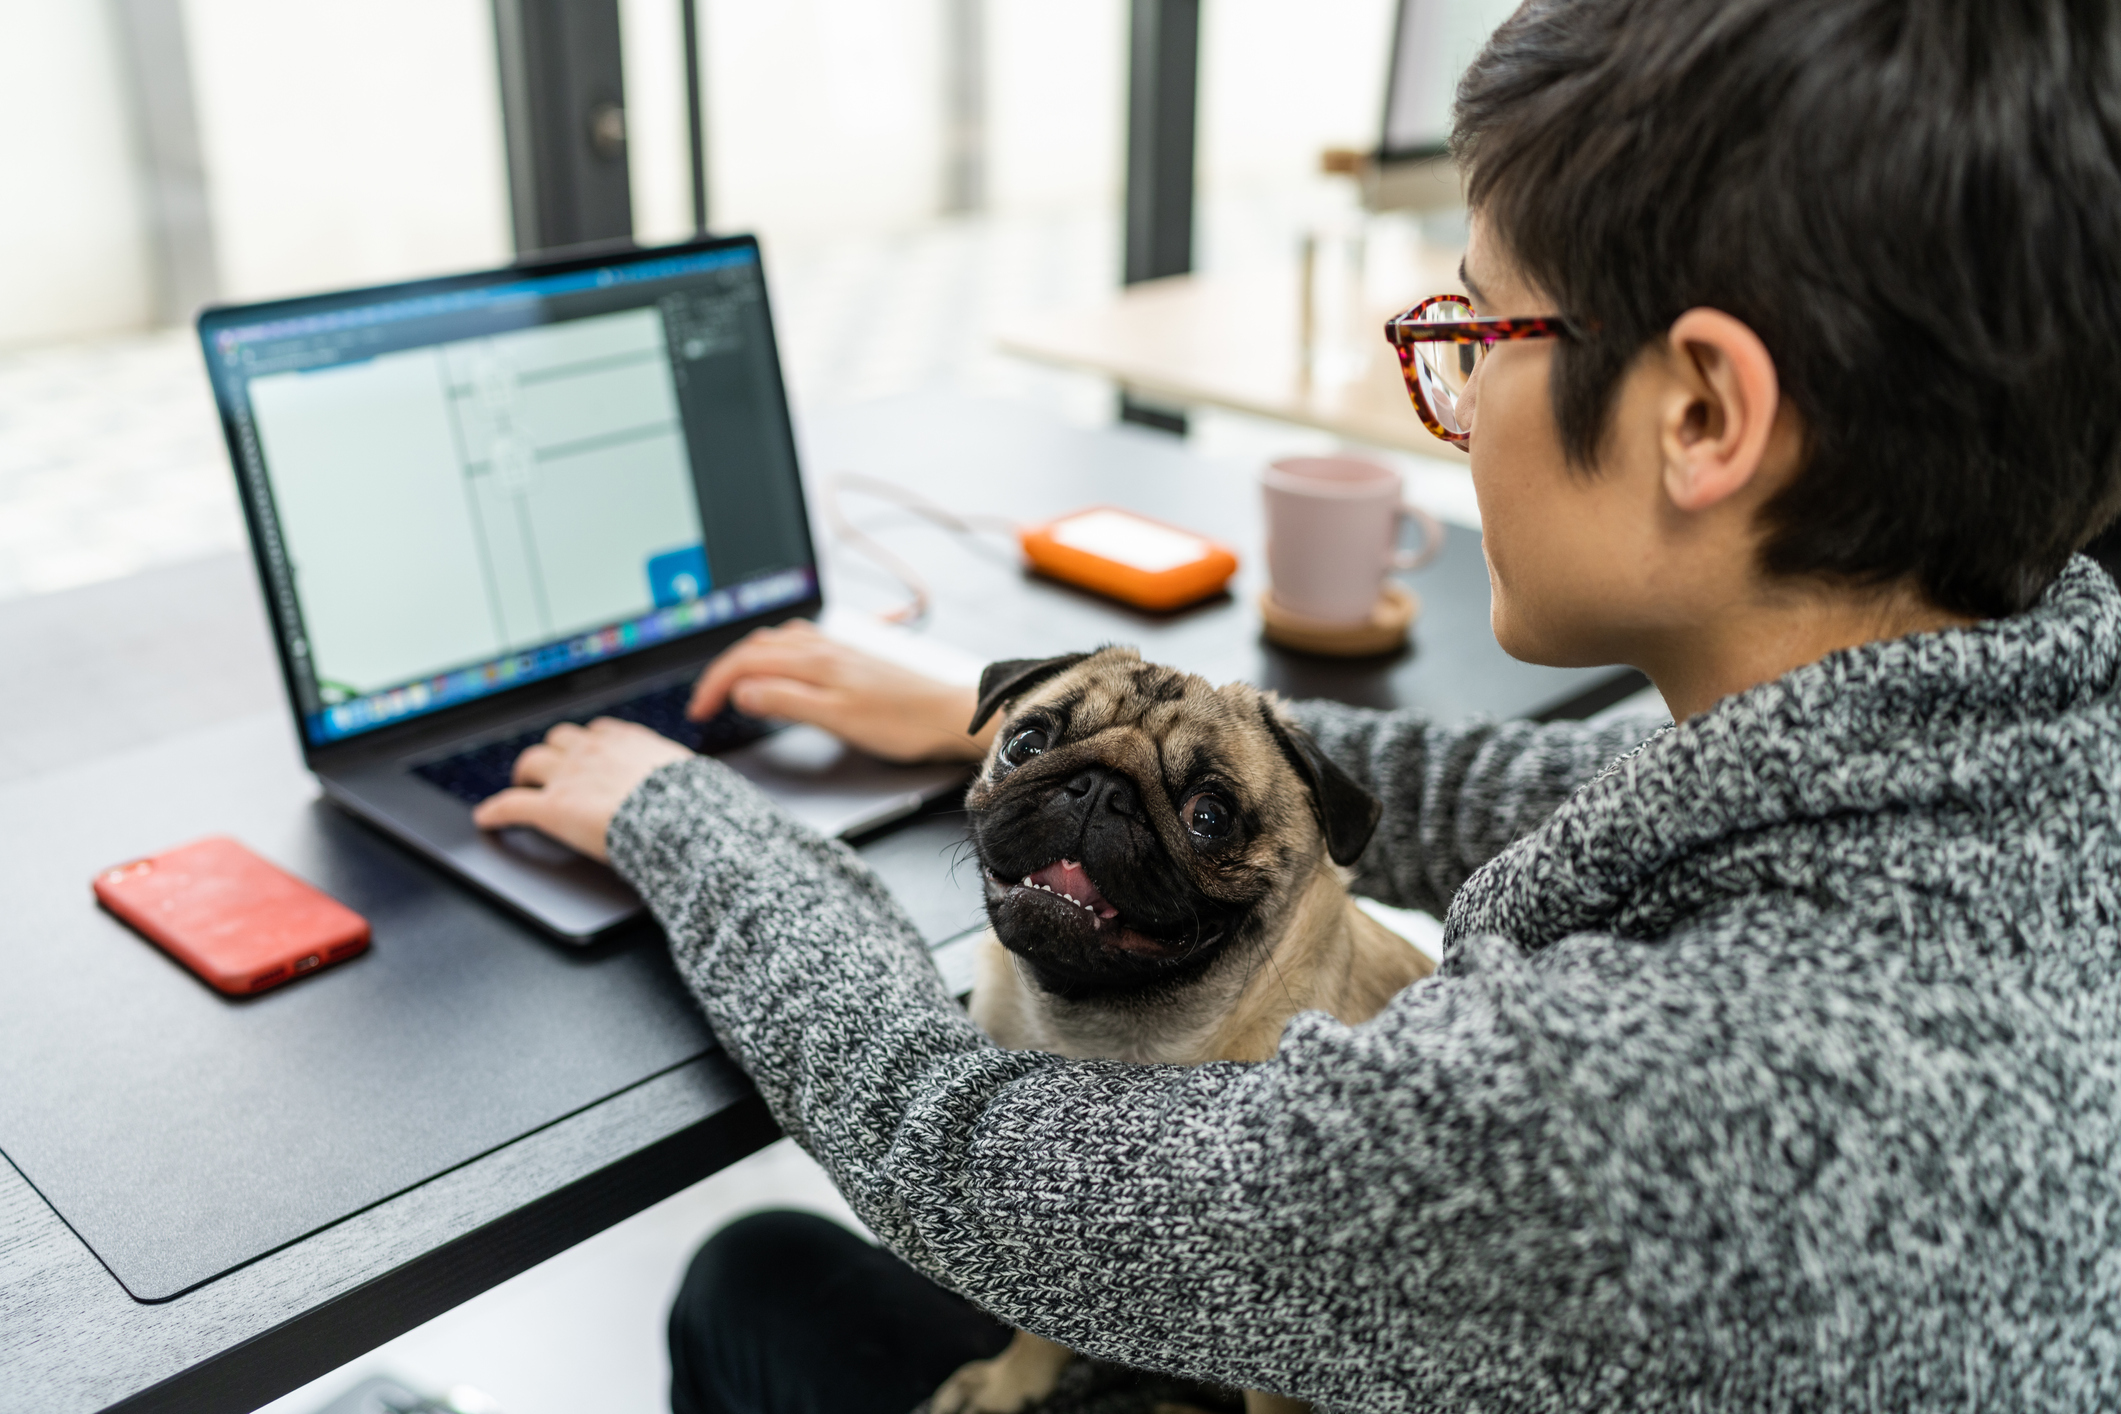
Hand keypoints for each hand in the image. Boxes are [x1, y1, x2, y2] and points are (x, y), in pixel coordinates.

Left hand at [471, 718, 693, 860]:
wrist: (680, 820)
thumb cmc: (694, 805)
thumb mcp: (692, 777)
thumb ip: (680, 776)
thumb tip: (707, 789)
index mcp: (628, 742)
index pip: (598, 732)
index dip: (588, 743)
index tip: (585, 750)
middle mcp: (593, 751)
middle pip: (559, 738)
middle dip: (553, 752)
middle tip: (549, 767)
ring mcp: (569, 777)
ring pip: (531, 761)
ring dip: (525, 772)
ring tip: (520, 783)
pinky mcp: (551, 807)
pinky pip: (511, 805)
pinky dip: (495, 811)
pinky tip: (487, 818)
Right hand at [687, 619, 988, 762]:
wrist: (948, 714)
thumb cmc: (901, 723)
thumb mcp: (837, 719)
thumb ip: (787, 702)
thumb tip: (743, 691)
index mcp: (814, 661)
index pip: (746, 661)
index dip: (714, 684)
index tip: (698, 711)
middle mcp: (823, 648)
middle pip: (756, 647)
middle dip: (722, 671)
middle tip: (705, 703)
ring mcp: (837, 650)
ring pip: (776, 642)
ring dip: (746, 658)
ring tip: (732, 684)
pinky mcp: (851, 658)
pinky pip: (798, 645)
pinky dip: (773, 655)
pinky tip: (780, 668)